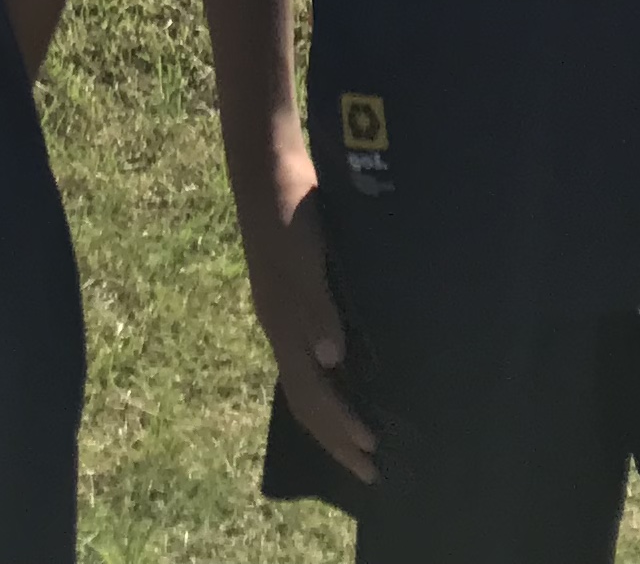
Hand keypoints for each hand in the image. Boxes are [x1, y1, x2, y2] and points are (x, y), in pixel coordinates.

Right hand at [241, 158, 375, 484]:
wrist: (267, 169)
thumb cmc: (289, 212)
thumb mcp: (305, 258)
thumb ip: (317, 308)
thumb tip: (330, 363)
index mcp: (283, 326)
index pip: (311, 396)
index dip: (340, 429)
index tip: (372, 457)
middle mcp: (281, 328)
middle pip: (306, 400)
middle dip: (337, 439)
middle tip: (371, 471)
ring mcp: (283, 314)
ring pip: (305, 381)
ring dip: (333, 416)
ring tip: (359, 440)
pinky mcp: (292, 294)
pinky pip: (308, 356)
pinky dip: (328, 382)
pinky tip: (346, 379)